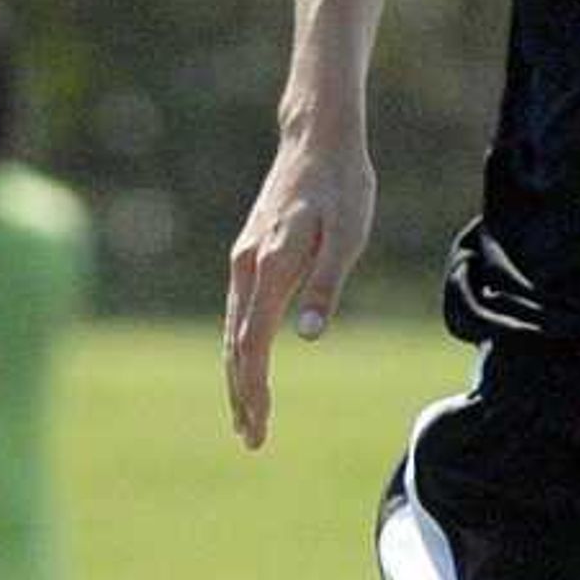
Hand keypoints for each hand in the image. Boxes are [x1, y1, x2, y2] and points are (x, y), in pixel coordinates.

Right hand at [223, 133, 374, 448]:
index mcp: (270, 266)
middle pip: (234, 347)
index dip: (255, 390)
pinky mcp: (248, 255)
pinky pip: (236, 314)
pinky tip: (246, 366)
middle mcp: (247, 267)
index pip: (252, 345)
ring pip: (231, 332)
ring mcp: (243, 260)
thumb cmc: (342, 186)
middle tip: (253, 440)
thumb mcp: (349, 235)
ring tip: (246, 416)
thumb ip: (326, 284)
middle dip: (242, 396)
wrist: (315, 139)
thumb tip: (306, 336)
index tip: (260, 426)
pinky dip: (238, 349)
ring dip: (237, 377)